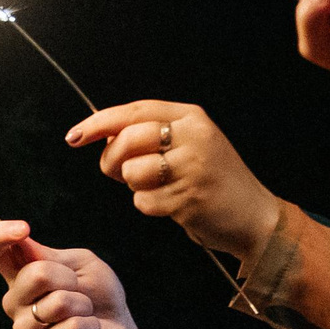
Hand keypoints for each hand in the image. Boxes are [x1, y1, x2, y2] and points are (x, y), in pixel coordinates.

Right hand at [0, 221, 146, 328]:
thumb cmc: (98, 296)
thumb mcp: (80, 264)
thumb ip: (51, 255)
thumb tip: (21, 243)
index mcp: (20, 274)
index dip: (0, 235)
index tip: (23, 229)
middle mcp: (15, 300)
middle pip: (36, 274)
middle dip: (70, 278)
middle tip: (79, 292)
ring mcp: (23, 327)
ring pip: (59, 302)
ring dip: (84, 305)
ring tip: (84, 314)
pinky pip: (71, 327)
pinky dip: (90, 326)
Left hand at [67, 102, 283, 258]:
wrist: (255, 217)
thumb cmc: (213, 182)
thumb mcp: (189, 146)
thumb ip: (151, 135)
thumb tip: (102, 133)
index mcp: (191, 118)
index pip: (134, 111)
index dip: (99, 122)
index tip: (74, 136)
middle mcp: (194, 136)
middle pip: (127, 140)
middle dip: (112, 160)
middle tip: (120, 174)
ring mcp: (193, 166)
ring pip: (133, 173)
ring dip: (136, 188)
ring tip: (161, 189)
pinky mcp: (189, 197)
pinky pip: (144, 202)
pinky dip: (150, 208)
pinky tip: (173, 206)